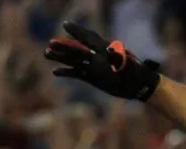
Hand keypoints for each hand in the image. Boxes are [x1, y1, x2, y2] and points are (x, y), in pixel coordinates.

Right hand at [44, 21, 160, 100]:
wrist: (139, 86)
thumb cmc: (136, 73)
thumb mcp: (129, 66)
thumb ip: (119, 58)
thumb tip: (111, 50)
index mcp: (105, 50)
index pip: (89, 38)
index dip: (78, 31)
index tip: (66, 24)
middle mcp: (96, 56)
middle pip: (77, 49)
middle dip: (64, 46)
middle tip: (50, 43)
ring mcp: (93, 67)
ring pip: (74, 60)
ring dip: (61, 57)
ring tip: (46, 53)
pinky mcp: (92, 77)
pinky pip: (76, 73)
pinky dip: (67, 72)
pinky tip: (55, 71)